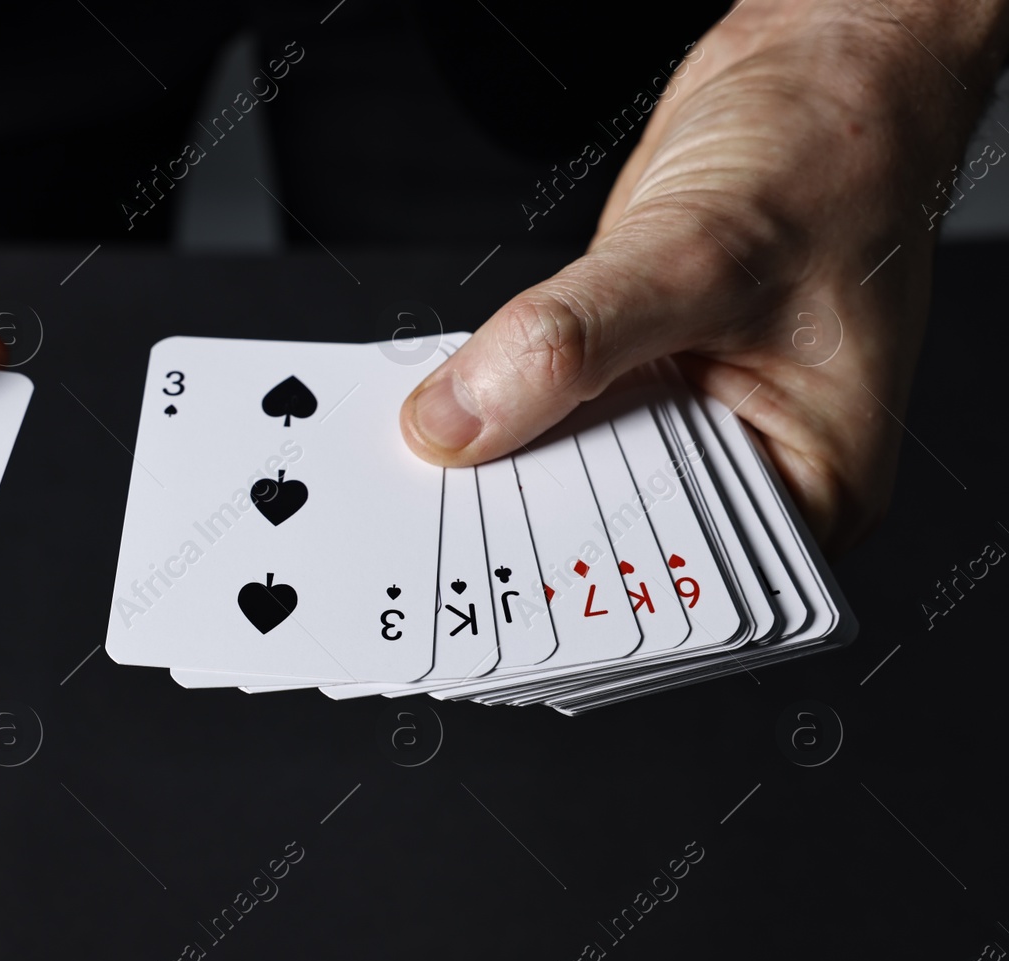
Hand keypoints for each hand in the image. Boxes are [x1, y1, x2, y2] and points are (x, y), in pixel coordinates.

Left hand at [400, 0, 1007, 553]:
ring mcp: (682, 428)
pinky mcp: (629, 383)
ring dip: (501, 462)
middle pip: (612, 534)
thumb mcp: (701, 258)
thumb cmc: (832, 162)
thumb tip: (459, 419)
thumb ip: (572, 343)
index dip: (575, 576)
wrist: (815, 81)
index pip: (677, 573)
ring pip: (568, 474)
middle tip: (433, 521)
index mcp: (812, 489)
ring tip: (430, 469)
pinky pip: (549, 414)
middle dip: (524, 521)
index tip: (480, 571)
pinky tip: (453, 407)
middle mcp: (745, 472)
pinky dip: (503, 406)